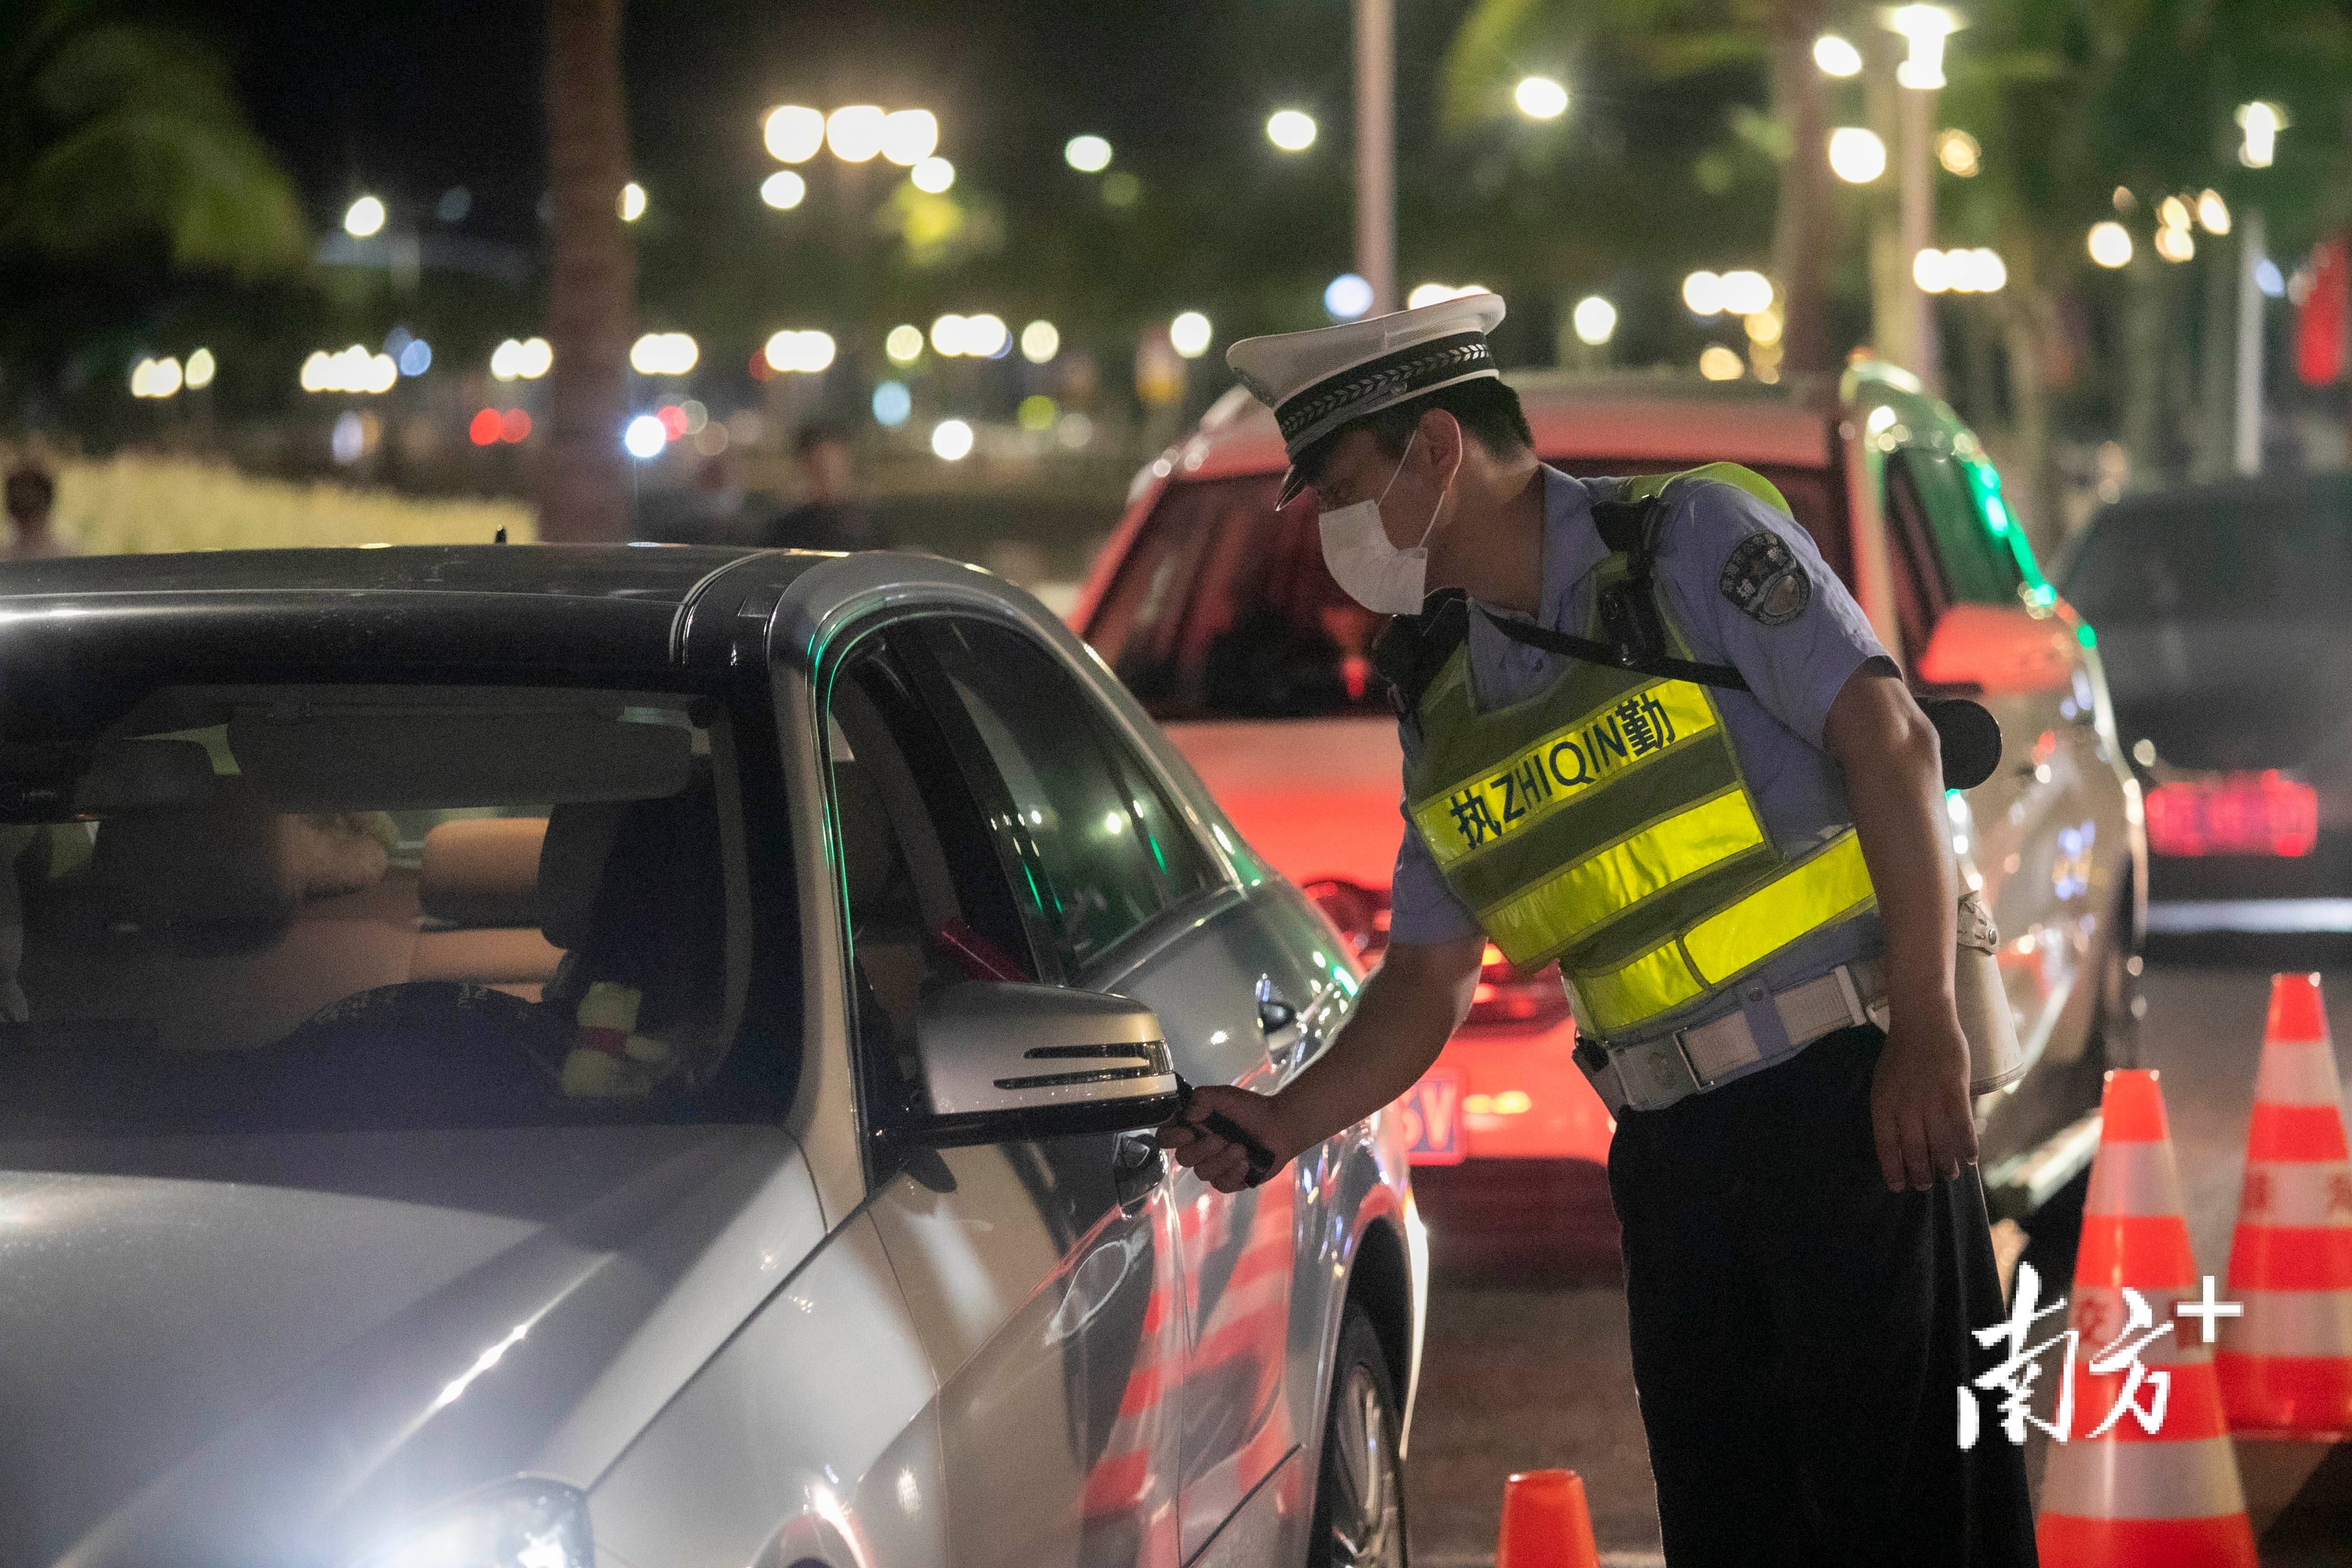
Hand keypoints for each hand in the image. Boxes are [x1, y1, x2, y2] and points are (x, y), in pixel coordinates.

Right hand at [1157, 1083, 1294, 1193]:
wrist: (1279, 1125)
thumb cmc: (1250, 1109)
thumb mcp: (1225, 1095)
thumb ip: (1202, 1098)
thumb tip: (1187, 1115)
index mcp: (1192, 1128)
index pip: (1166, 1137)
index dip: (1171, 1138)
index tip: (1188, 1132)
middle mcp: (1198, 1149)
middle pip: (1184, 1159)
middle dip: (1203, 1149)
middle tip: (1222, 1138)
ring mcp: (1214, 1167)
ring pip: (1203, 1173)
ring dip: (1222, 1160)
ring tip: (1241, 1148)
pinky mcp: (1230, 1180)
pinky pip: (1221, 1184)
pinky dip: (1234, 1173)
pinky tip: (1246, 1162)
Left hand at [1868, 1013, 1976, 1190]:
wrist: (1922, 1021)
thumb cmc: (1901, 1053)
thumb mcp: (1884, 1083)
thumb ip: (1892, 1110)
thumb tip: (1899, 1141)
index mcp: (1883, 1104)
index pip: (1886, 1147)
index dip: (1894, 1170)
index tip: (1900, 1187)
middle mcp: (1905, 1107)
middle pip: (1914, 1151)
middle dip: (1922, 1173)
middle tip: (1927, 1184)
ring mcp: (1930, 1100)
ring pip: (1940, 1143)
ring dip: (1946, 1164)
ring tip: (1950, 1174)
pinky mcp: (1954, 1091)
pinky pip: (1962, 1127)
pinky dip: (1967, 1146)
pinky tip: (1970, 1158)